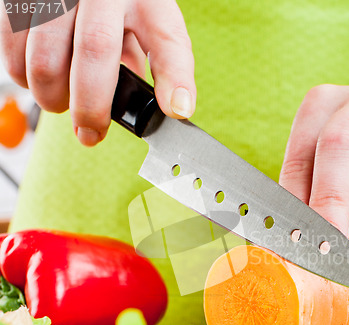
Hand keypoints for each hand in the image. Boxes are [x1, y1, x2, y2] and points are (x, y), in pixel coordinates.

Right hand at [0, 0, 195, 145]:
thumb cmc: (122, 4)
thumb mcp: (153, 25)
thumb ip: (165, 64)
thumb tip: (174, 108)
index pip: (166, 38)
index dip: (174, 77)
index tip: (175, 110)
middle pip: (94, 51)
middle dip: (91, 107)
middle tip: (90, 130)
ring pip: (44, 57)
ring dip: (52, 97)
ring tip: (64, 101)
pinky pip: (10, 46)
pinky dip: (23, 76)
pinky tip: (41, 78)